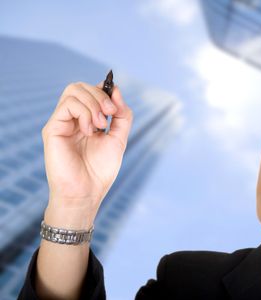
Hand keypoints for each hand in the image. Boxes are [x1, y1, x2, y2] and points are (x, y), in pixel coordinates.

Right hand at [41, 81, 132, 224]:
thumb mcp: (119, 138)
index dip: (104, 90)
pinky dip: (84, 113)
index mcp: (86, 120)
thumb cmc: (100, 170)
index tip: (116, 103)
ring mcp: (61, 122)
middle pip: (81, 86)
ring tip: (101, 125)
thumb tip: (116, 90)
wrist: (87, 192)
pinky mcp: (52, 128)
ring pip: (73, 90)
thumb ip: (122, 115)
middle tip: (111, 113)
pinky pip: (68, 105)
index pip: (91, 91)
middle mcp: (72, 119)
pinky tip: (89, 131)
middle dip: (101, 96)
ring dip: (94, 104)